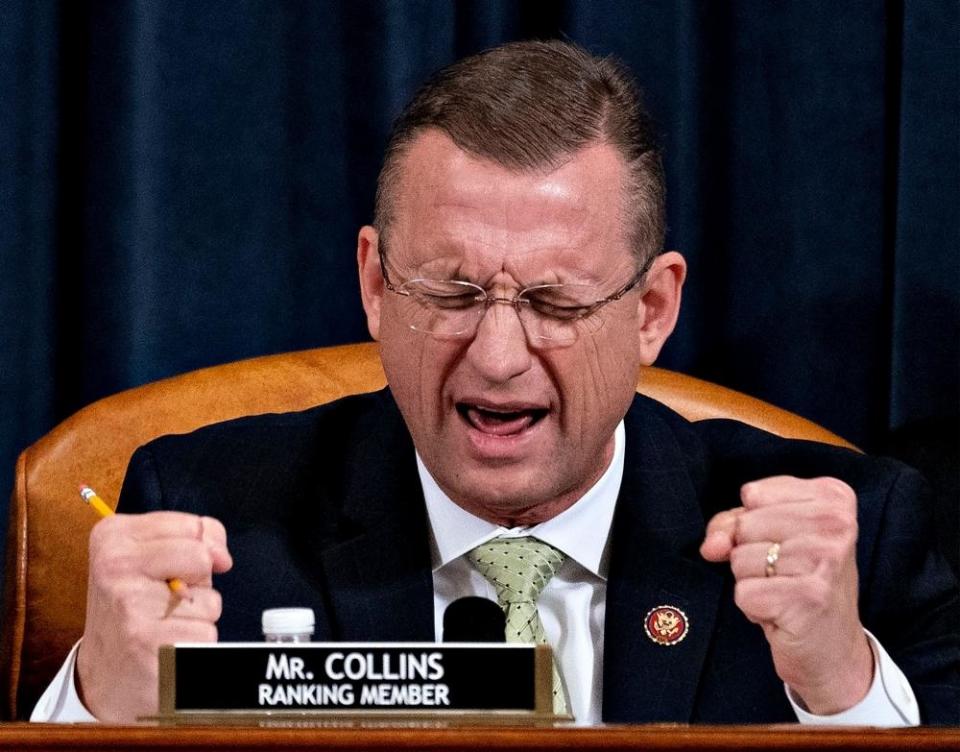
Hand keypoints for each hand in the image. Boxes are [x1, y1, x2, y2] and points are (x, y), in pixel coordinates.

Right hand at [76, 511, 232, 721]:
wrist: (103, 677)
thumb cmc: (136, 609)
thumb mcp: (152, 558)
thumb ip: (195, 538)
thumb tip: (222, 557)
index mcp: (113, 536)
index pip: (193, 526)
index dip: (201, 549)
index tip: (176, 570)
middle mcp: (115, 566)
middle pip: (202, 558)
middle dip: (199, 582)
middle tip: (166, 600)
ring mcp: (129, 606)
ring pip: (210, 601)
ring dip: (198, 618)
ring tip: (163, 627)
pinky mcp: (148, 645)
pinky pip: (207, 634)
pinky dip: (196, 645)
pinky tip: (166, 649)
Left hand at [700, 476, 872, 714]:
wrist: (833, 648)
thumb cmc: (800, 581)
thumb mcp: (769, 537)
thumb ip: (732, 524)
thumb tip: (712, 545)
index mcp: (832, 497)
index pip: (753, 493)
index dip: (752, 522)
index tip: (784, 542)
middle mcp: (835, 524)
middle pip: (745, 525)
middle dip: (750, 553)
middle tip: (784, 573)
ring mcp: (824, 560)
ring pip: (740, 558)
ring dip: (752, 581)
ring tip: (784, 591)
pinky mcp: (808, 597)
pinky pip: (744, 592)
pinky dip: (754, 606)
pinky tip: (782, 612)